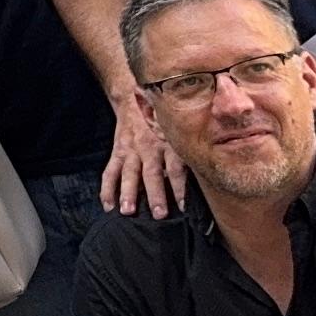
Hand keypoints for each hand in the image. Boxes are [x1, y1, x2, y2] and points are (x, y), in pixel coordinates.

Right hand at [99, 84, 184, 217]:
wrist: (134, 101)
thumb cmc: (163, 123)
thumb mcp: (178, 132)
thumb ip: (187, 151)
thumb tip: (208, 175)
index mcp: (169, 144)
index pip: (176, 169)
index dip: (180, 187)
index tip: (183, 206)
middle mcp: (150, 147)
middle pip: (152, 173)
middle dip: (155, 194)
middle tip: (158, 214)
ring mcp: (132, 150)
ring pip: (129, 173)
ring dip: (127, 192)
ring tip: (126, 211)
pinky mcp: (118, 152)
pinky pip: (110, 171)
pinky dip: (107, 189)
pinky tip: (108, 205)